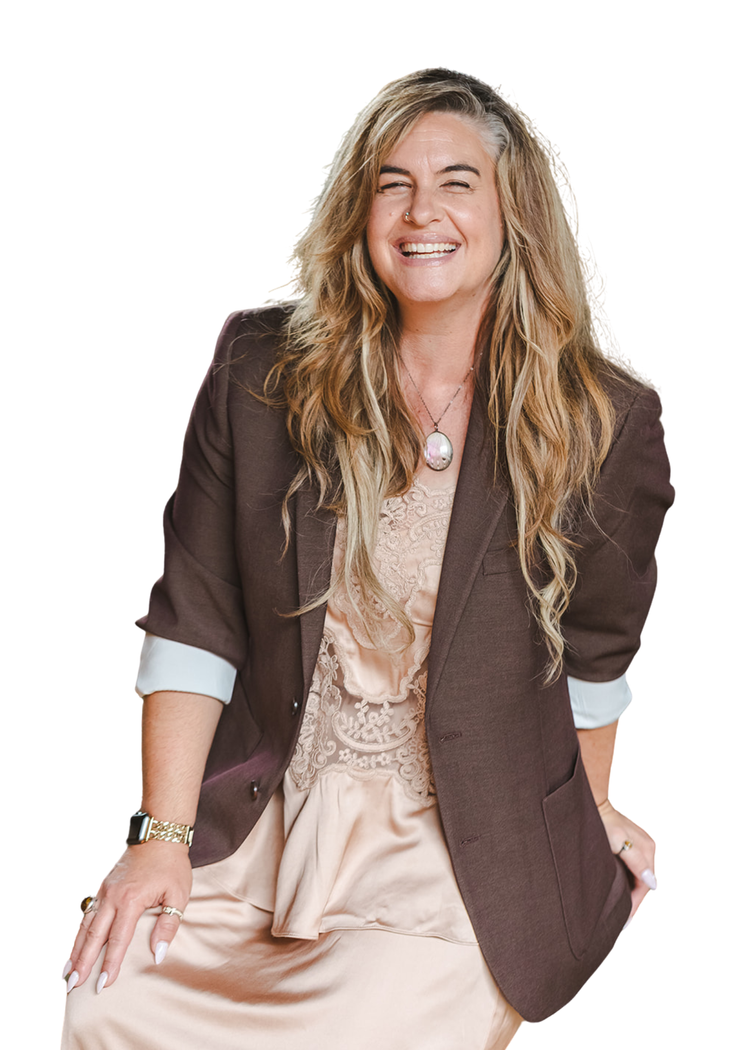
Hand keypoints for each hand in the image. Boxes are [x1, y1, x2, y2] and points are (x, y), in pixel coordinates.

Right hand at [64, 840, 191, 992]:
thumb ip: (168, 925)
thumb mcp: (178, 895)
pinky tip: (75, 947)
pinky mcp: (103, 888)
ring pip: (86, 926)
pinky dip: (80, 933)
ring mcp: (105, 891)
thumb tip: (158, 954)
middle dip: (83, 963)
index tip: (103, 984)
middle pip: (94, 936)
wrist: (159, 836)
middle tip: (72, 986)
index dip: (110, 963)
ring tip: (67, 973)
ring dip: (76, 950)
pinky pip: (88, 914)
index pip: (118, 939)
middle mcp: (113, 896)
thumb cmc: (171, 866)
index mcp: (131, 900)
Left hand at [596, 799, 656, 920]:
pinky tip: (615, 889)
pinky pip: (630, 868)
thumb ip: (636, 862)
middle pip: (642, 883)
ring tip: (616, 909)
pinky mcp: (628, 844)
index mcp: (648, 850)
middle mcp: (646, 848)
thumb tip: (652, 883)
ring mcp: (638, 846)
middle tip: (619, 919)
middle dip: (632, 901)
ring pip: (636, 876)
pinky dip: (624, 881)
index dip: (634, 905)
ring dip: (628, 891)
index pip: (645, 886)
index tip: (623, 920)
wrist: (591, 802)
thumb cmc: (601, 820)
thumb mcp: (618, 842)